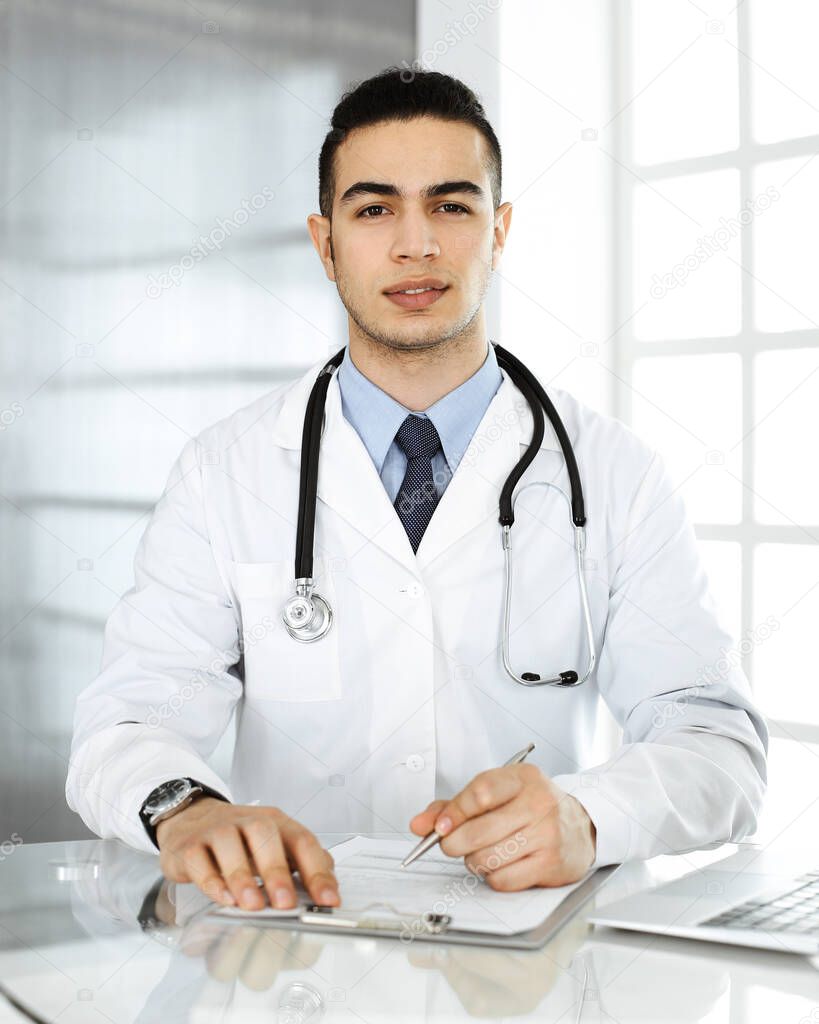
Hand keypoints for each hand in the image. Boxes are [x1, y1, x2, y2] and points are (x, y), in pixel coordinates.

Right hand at [156, 798, 339, 911]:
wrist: (192, 819)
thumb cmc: (240, 839)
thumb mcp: (274, 845)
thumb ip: (301, 863)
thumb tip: (329, 887)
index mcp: (275, 822)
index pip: (301, 840)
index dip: (317, 870)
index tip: (328, 900)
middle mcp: (247, 820)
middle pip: (265, 835)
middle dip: (277, 871)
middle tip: (286, 903)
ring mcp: (216, 830)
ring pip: (229, 844)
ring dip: (242, 876)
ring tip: (253, 905)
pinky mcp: (189, 846)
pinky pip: (199, 860)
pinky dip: (212, 880)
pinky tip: (224, 899)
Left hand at [408, 764, 595, 888]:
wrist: (581, 825)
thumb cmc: (532, 807)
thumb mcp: (498, 792)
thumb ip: (455, 805)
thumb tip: (420, 825)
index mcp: (522, 779)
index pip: (480, 792)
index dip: (453, 813)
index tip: (439, 827)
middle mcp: (537, 804)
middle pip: (478, 831)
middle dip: (454, 843)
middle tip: (453, 844)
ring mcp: (546, 835)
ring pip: (487, 858)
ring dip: (474, 861)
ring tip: (482, 852)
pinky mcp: (550, 864)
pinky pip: (502, 880)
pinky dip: (492, 877)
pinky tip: (500, 865)